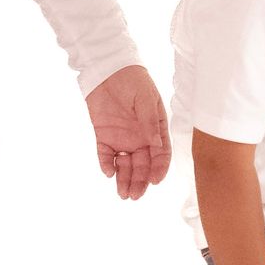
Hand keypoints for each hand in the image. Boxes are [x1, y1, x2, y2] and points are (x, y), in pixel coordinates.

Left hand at [85, 64, 170, 200]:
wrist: (108, 69)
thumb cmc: (133, 80)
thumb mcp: (145, 99)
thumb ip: (149, 122)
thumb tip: (155, 143)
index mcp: (155, 129)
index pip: (161, 154)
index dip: (159, 168)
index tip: (155, 180)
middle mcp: (140, 137)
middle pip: (143, 164)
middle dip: (140, 181)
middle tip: (135, 195)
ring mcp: (122, 138)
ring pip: (125, 165)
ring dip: (124, 179)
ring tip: (123, 194)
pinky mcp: (104, 136)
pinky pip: (106, 154)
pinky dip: (107, 164)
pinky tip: (108, 172)